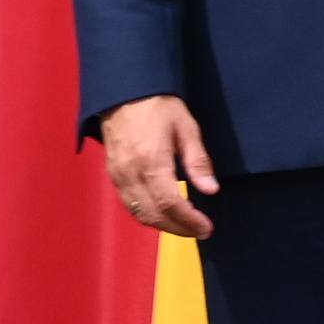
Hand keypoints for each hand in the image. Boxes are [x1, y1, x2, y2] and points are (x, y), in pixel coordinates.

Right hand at [101, 95, 216, 238]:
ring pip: (139, 214)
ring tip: (185, 226)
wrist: (123, 93)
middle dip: (178, 228)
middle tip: (200, 230)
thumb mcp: (186, 127)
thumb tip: (211, 189)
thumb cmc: (158, 106)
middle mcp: (131, 174)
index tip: (206, 227)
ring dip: (163, 225)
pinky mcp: (113, 176)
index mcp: (151, 161)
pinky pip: (129, 205)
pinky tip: (164, 214)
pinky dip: (147, 215)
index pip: (170, 203)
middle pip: (154, 215)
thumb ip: (197, 161)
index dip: (189, 220)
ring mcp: (118, 176)